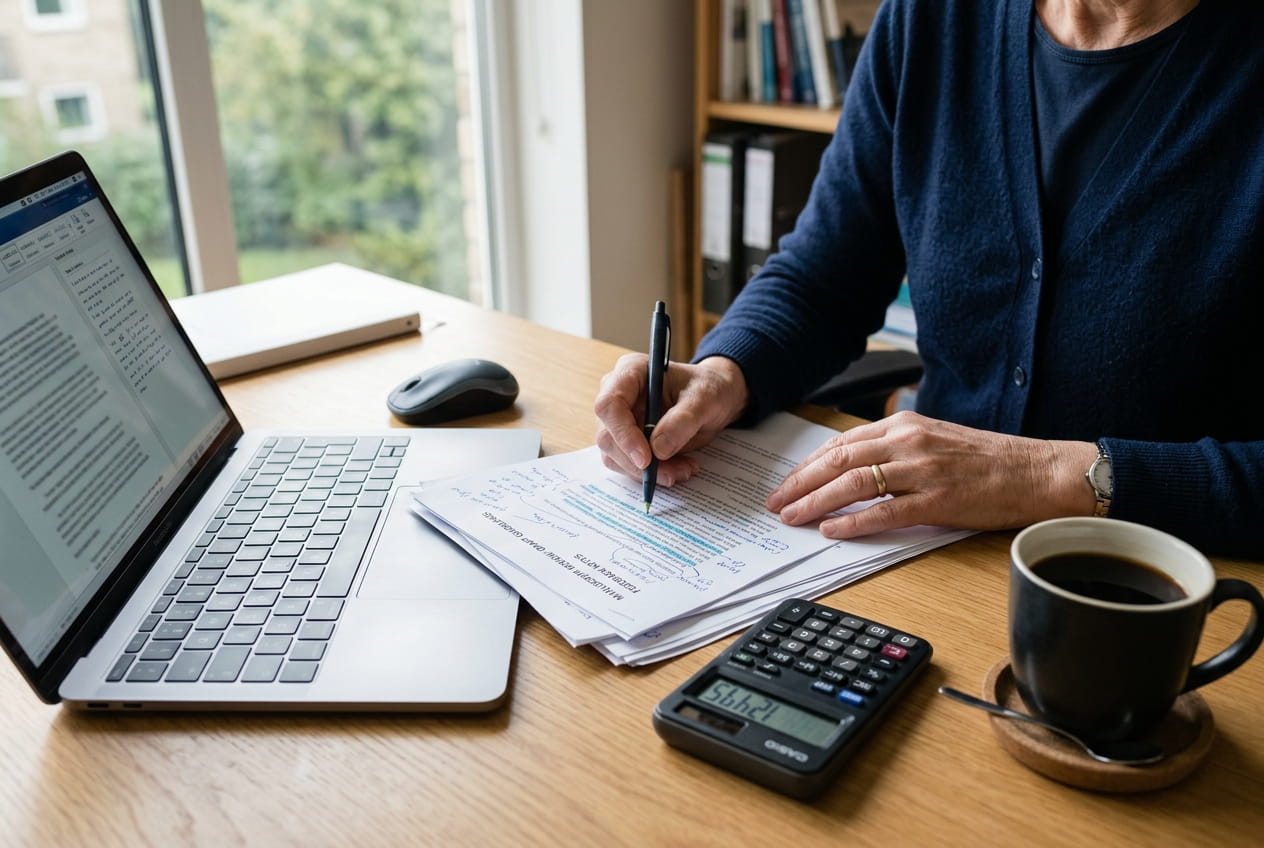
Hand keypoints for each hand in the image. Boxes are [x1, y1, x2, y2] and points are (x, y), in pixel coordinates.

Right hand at [594, 355, 749, 485]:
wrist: (712, 399)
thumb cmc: (707, 389)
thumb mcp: (705, 399)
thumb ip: (683, 420)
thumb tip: (658, 449)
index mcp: (631, 372)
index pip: (609, 405)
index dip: (623, 434)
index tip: (646, 459)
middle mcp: (617, 394)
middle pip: (608, 436)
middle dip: (638, 462)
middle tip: (674, 472)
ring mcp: (618, 420)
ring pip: (615, 456)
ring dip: (648, 472)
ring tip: (684, 469)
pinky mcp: (625, 441)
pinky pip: (627, 465)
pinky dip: (652, 473)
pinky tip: (678, 467)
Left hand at [766, 411, 1098, 537]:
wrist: (1038, 471)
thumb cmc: (988, 460)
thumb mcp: (933, 441)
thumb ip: (893, 450)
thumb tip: (851, 470)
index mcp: (904, 424)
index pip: (841, 444)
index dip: (807, 466)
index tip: (786, 484)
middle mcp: (909, 441)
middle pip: (838, 460)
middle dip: (800, 483)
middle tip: (775, 503)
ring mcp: (923, 470)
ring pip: (854, 483)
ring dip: (816, 502)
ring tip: (793, 517)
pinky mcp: (939, 499)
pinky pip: (886, 511)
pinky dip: (854, 521)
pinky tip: (831, 531)